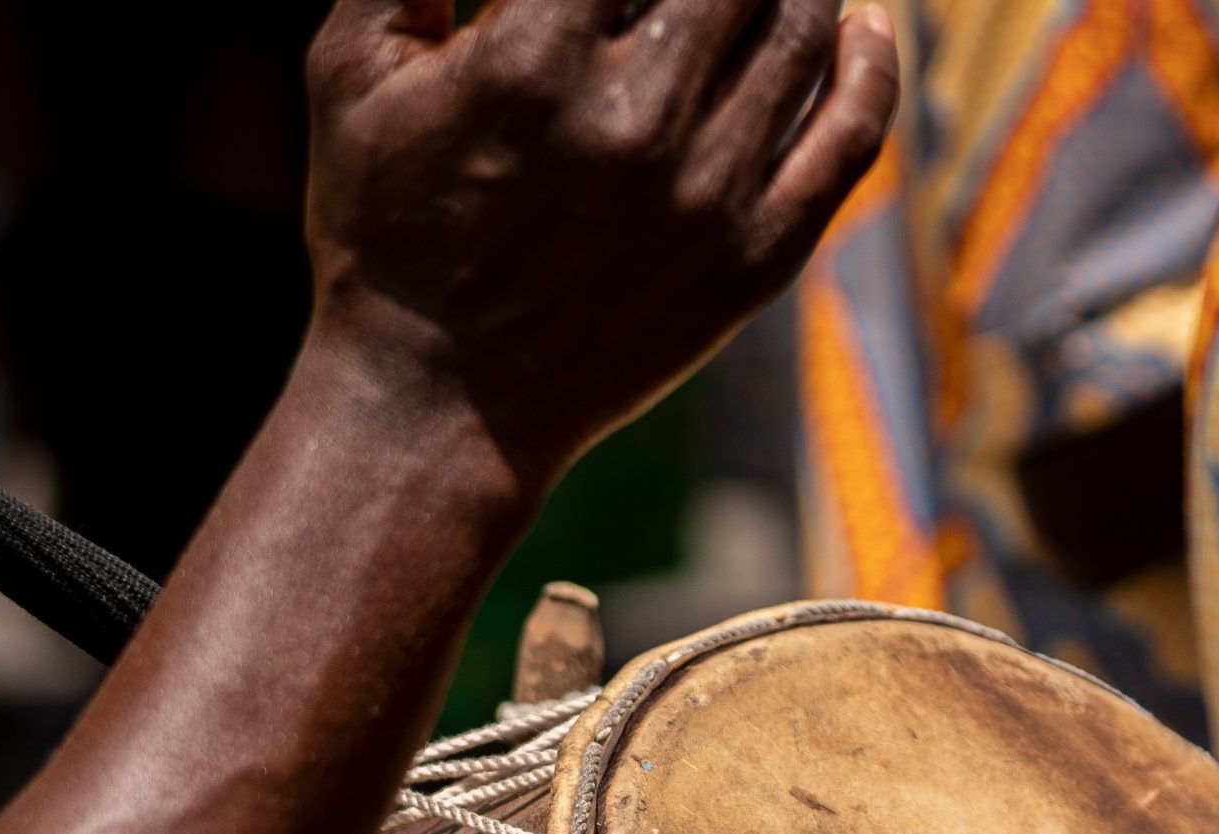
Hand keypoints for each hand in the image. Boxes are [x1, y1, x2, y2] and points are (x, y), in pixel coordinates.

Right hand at [300, 0, 899, 493]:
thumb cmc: (381, 231)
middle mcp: (635, 121)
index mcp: (534, 62)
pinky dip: (870, 63)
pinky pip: (851, 135)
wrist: (435, 410)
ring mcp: (709, 194)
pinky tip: (863, 26)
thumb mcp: (349, 74)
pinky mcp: (755, 257)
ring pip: (802, 27)